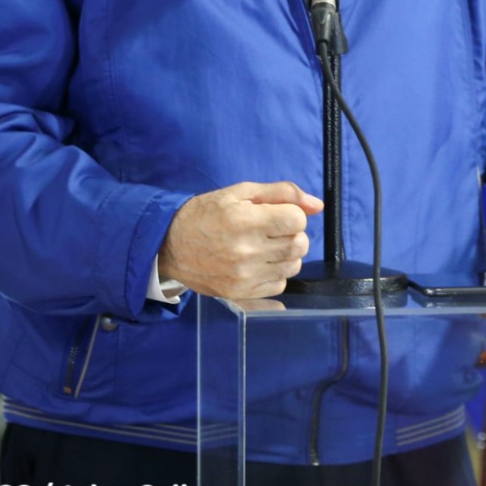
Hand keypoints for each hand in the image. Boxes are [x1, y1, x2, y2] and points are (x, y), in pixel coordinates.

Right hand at [157, 181, 321, 298]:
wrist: (168, 246)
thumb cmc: (205, 214)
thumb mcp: (239, 192)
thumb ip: (282, 193)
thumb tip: (317, 205)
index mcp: (245, 221)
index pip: (298, 220)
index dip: (292, 214)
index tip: (275, 214)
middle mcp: (246, 251)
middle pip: (300, 244)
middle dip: (292, 234)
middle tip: (270, 230)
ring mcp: (244, 276)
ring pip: (293, 265)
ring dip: (286, 254)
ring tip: (264, 247)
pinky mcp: (240, 294)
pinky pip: (279, 285)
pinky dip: (275, 274)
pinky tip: (258, 263)